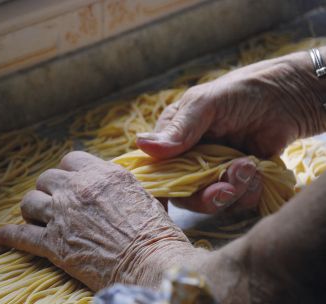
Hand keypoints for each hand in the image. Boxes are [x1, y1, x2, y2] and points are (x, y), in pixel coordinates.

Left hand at [0, 151, 200, 290]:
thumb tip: (121, 182)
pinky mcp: (54, 244)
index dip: (67, 172)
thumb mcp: (146, 196)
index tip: (69, 182)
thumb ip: (126, 184)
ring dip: (32, 209)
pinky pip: (21, 236)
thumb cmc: (156, 233)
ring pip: (30, 201)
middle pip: (47, 178)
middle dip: (49, 190)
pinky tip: (2, 236)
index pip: (70, 160)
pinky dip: (10, 236)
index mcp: (102, 174)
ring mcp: (63, 215)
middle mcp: (79, 189)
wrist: (152, 264)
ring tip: (36, 217)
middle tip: (54, 203)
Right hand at [137, 51, 325, 212]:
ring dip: (232, 191)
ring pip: (210, 201)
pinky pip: (235, 202)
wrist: (289, 97)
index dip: (160, 189)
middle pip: (183, 194)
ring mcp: (213, 171)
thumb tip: (141, 145)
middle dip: (206, 196)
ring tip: (250, 167)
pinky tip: (258, 173)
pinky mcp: (236, 181)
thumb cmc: (241, 92)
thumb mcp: (205, 104)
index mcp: (171, 138)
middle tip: (228, 188)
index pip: (155, 170)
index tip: (175, 200)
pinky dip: (248, 193)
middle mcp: (188, 158)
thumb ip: (178, 128)